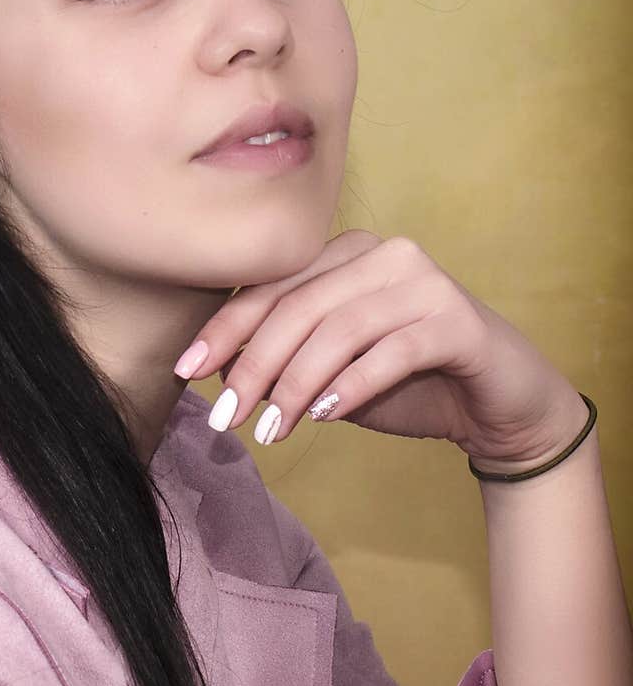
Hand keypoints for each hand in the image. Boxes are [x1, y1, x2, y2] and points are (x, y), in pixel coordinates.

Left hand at [173, 230, 587, 466]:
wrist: (498, 407)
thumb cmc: (409, 385)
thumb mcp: (333, 375)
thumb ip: (286, 364)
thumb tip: (221, 376)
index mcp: (347, 254)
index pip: (273, 286)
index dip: (225, 328)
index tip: (186, 371)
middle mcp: (386, 255)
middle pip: (300, 306)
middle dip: (253, 364)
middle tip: (225, 417)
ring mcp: (425, 283)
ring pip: (340, 329)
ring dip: (297, 384)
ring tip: (270, 431)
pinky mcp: (458, 321)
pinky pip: (391, 352)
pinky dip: (351, 385)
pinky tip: (325, 417)